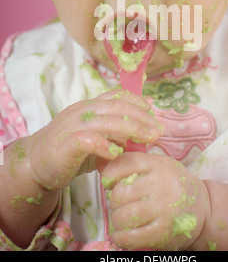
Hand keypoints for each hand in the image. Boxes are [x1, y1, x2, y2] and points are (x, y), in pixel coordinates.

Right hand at [23, 90, 162, 191]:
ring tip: (149, 139)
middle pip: (117, 107)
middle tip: (158, 130)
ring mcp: (73, 126)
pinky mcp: (66, 144)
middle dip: (141, 117)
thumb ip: (116, 132)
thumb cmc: (69, 152)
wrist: (34, 164)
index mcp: (89, 106)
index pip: (116, 96)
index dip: (137, 101)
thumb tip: (143, 130)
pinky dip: (104, 145)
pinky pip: (87, 140)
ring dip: (132, 130)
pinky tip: (116, 153)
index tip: (153, 112)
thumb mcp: (96, 137)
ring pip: (106, 121)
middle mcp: (82, 111)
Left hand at [100, 152, 209, 250]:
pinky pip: (131, 237)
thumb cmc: (172, 183)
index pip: (123, 164)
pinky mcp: (164, 232)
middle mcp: (162, 184)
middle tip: (121, 203)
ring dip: (117, 219)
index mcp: (158, 164)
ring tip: (123, 218)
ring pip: (123, 216)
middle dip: (114, 201)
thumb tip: (99, 163)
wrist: (204, 208)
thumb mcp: (156, 165)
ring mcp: (164, 208)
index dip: (109, 175)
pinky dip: (121, 237)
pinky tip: (122, 234)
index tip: (111, 183)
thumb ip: (130, 162)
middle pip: (120, 193)